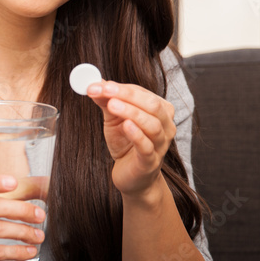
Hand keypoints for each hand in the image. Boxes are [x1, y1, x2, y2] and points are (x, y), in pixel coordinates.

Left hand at [86, 81, 175, 196]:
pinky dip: (137, 134)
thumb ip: (106, 101)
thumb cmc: (126, 143)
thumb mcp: (114, 119)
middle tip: (106, 90)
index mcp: (159, 111)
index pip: (143, 93)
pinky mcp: (150, 161)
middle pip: (152, 105)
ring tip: (112, 105)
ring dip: (132, 112)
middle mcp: (165, 126)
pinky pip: (147, 146)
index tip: (98, 85)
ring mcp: (160, 144)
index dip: (121, 87)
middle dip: (127, 95)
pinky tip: (126, 126)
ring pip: (152, 125)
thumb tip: (93, 84)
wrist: (131, 176)